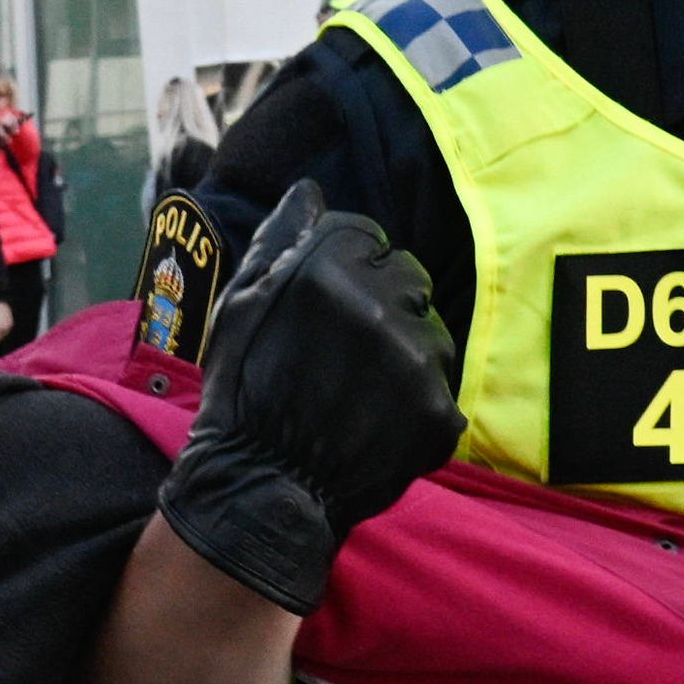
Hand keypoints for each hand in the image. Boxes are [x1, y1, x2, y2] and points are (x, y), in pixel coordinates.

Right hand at [159, 192, 458, 616]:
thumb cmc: (242, 394)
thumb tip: (311, 191)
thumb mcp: (240, 306)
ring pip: (434, 332)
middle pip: (409, 277)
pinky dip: (418, 407)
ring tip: (363, 393)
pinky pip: (443, 391)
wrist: (260, 491)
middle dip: (385, 303)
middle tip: (348, 353)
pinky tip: (378, 425)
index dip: (347, 268)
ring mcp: (417, 363)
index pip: (368, 236)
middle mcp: (381, 307)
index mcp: (328, 271)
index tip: (327, 308)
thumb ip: (281, 241)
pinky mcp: (440, 414)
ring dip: (408, 353)